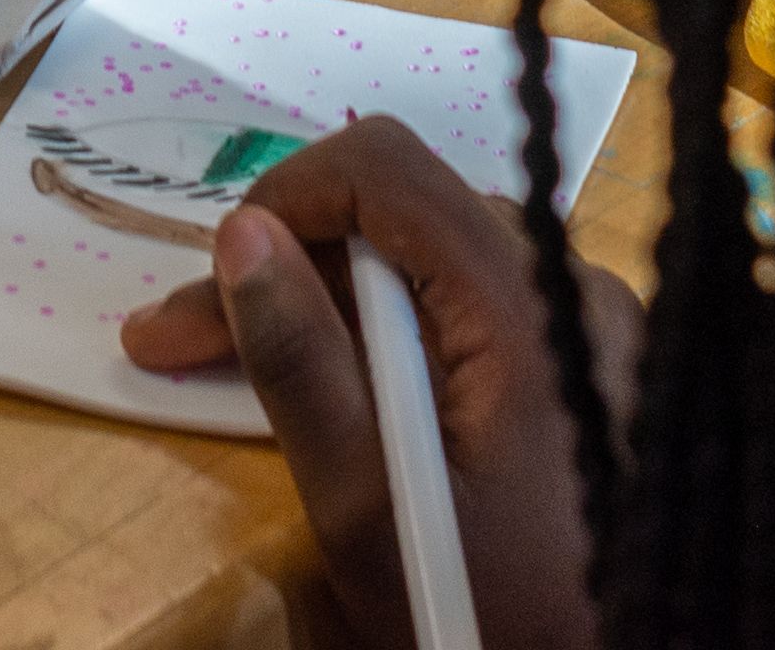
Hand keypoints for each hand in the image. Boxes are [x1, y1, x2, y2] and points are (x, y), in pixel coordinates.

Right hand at [119, 117, 624, 649]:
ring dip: (328, 304)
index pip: (388, 169)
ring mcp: (593, 331)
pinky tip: (335, 390)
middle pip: (404, 219)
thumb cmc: (492, 611)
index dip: (284, 195)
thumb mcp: (370, 511)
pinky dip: (394, 337)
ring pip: (434, 266)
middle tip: (182, 340)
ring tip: (235, 363)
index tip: (213, 271)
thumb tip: (241, 236)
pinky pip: (477, 313)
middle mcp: (574, 289)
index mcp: (527, 307)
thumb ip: (302, 365)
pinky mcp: (592, 372)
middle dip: (285, 265)